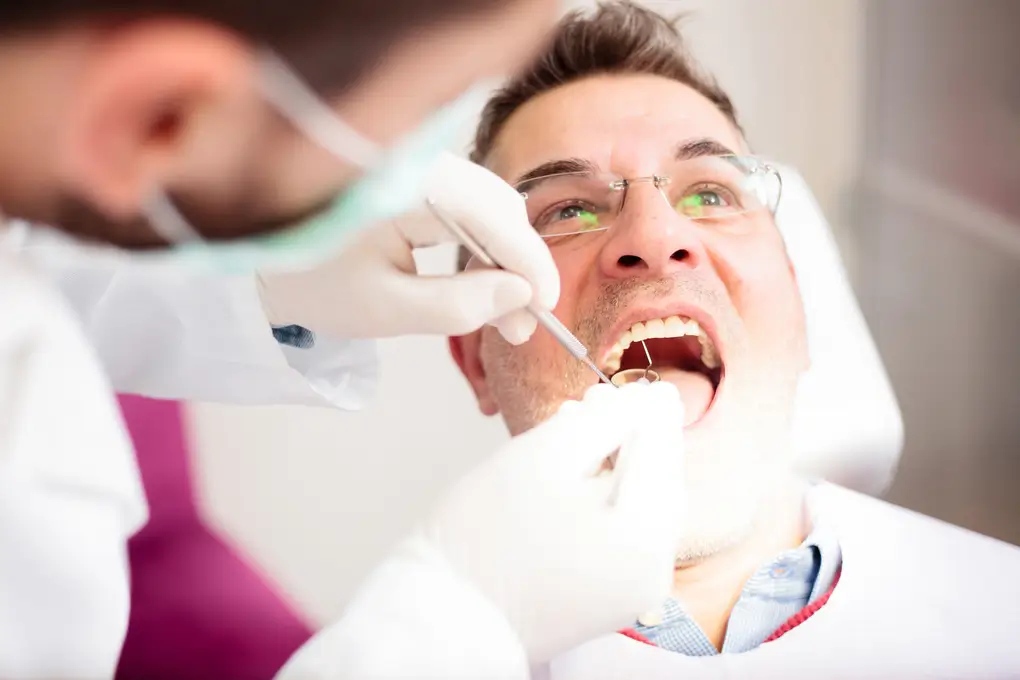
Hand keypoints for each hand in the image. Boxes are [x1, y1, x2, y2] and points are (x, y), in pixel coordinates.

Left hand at [257, 152, 557, 343]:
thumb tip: (520, 297)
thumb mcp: (383, 309)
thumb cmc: (313, 281)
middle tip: (523, 326)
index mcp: (404, 186)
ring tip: (505, 314)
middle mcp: (418, 162)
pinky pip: (469, 205)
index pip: (490, 216)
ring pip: (488, 205)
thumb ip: (455, 306)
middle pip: (497, 206)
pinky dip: (484, 244)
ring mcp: (420, 165)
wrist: (262, 255)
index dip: (529, 262)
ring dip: (505, 258)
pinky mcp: (418, 176)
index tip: (547, 308)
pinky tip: (484, 281)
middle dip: (519, 267)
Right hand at [423, 382, 685, 662]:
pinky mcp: (609, 600)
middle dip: (628, 436)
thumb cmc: (484, 534)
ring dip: (615, 467)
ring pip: (639, 508)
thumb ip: (605, 419)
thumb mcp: (545, 455)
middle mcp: (652, 569)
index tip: (629, 381)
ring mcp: (632, 590)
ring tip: (574, 438)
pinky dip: (605, 503)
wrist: (442, 616)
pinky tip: (572, 483)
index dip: (645, 406)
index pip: (662, 448)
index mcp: (645, 533)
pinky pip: (622, 537)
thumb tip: (652, 398)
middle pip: (657, 480)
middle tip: (590, 404)